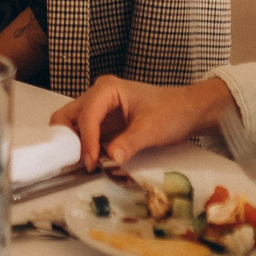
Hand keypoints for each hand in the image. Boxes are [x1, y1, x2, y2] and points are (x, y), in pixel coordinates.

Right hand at [51, 74, 237, 168]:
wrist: (188, 110)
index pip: (86, 116)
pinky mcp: (102, 122)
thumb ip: (129, 143)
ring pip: (71, 125)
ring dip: (73, 145)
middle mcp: (97, 95)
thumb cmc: (172, 112)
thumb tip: (110, 160)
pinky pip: (83, 134)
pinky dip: (82, 148)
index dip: (86, 141)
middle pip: (67, 116)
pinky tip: (90, 162)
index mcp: (107, 89)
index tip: (91, 163)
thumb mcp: (152, 129)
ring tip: (83, 165)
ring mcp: (98, 108)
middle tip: (76, 163)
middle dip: (67, 140)